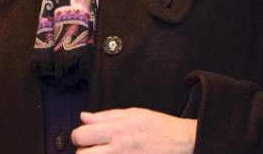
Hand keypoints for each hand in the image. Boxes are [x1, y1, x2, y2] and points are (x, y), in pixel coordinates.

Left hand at [71, 108, 195, 152]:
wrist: (184, 143)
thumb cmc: (159, 127)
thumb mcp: (133, 113)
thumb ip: (105, 116)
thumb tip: (83, 117)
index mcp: (116, 130)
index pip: (80, 135)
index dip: (78, 136)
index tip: (84, 137)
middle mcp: (118, 149)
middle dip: (83, 152)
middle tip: (92, 149)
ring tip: (104, 153)